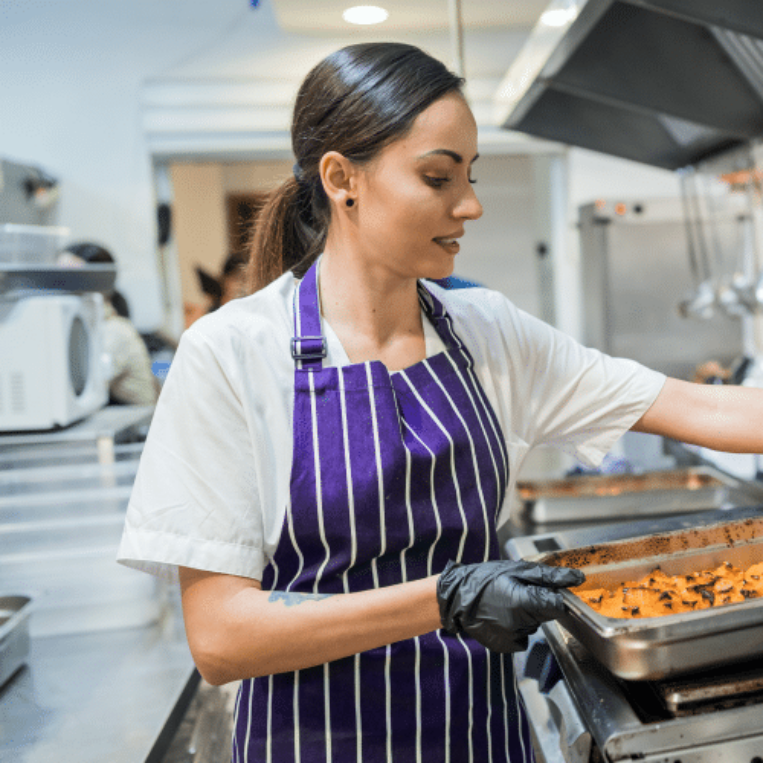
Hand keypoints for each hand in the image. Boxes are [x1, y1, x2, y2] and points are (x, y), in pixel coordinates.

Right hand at [436, 559, 584, 652]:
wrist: (455, 597)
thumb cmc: (484, 579)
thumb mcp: (516, 569)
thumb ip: (548, 577)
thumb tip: (576, 578)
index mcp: (524, 603)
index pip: (557, 606)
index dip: (555, 596)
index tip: (545, 590)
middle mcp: (520, 625)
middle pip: (546, 616)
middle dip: (538, 603)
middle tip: (518, 591)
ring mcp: (512, 638)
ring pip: (534, 625)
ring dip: (527, 615)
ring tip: (506, 602)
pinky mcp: (505, 647)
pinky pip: (522, 636)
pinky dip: (517, 626)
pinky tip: (502, 615)